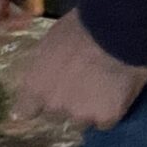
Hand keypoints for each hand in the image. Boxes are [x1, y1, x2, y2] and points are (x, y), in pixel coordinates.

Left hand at [8, 10, 146, 131]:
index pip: (26, 111)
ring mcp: (81, 114)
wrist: (120, 31)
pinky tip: (121, 92)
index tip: (46, 100)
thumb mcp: (52, 41)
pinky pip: (107, 121)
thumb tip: (51, 69)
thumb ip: (46, 65)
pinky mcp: (107, 117)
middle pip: (57, 114)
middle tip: (85, 85)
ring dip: (91, 108)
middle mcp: (53, 105)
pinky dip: (113, 110)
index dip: (38, 105)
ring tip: (107, 88)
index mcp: (35, 86)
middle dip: (68, 103)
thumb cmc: (84, 25)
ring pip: (84, 120)